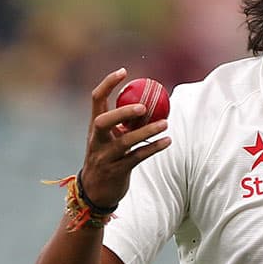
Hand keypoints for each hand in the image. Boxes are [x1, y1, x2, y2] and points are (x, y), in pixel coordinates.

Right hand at [80, 68, 170, 208]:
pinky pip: (137, 157)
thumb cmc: (107, 159)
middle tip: (143, 106)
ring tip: (165, 124)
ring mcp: (105, 157)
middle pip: (104, 121)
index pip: (96, 99)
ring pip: (125, 142)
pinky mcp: (116, 171)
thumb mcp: (109, 139)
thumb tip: (148, 104)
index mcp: (94, 128)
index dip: (108, 83)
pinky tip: (168, 141)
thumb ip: (123, 123)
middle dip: (122, 113)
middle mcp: (97, 141)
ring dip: (146, 132)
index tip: (124, 71)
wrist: (96, 192)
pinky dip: (153, 148)